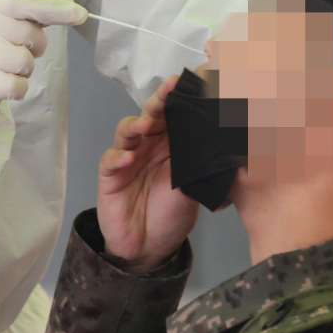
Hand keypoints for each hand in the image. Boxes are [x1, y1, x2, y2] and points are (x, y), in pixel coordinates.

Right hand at [0, 0, 86, 132]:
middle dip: (33, 46)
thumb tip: (68, 0)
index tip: (80, 14)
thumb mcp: (0, 25)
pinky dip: (19, 88)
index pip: (19, 2)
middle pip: (28, 33)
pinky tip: (2, 85)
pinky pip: (19, 85)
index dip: (51, 8)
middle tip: (15, 51)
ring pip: (25, 62)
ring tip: (3, 69)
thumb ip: (32, 12)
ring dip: (24, 70)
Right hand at [98, 76, 199, 272]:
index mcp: (171, 145)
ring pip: (127, 131)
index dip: (179, 100)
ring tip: (147, 124)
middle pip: (150, 115)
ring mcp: (128, 159)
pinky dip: (118, 156)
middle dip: (158, 103)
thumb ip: (200, 166)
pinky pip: (110, 161)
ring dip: (136, 125)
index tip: (189, 84)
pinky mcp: (110, 177)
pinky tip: (128, 158)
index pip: (174, 116)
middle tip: (168, 93)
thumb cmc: (172, 215)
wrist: (151, 248)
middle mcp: (149, 146)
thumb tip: (222, 144)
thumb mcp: (193, 189)